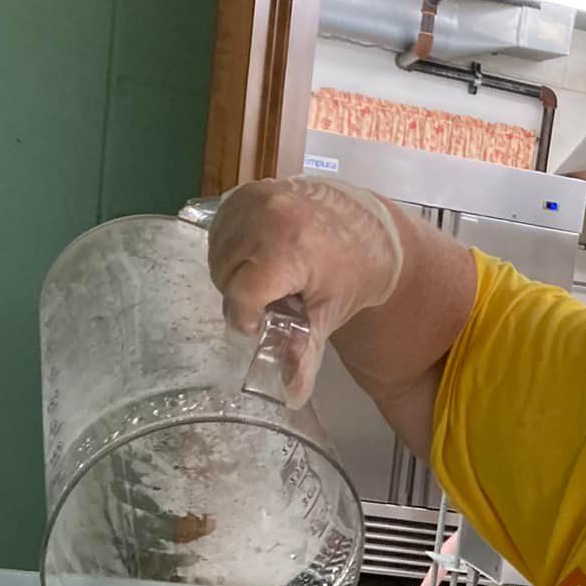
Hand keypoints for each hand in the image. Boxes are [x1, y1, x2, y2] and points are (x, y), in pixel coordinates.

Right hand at [207, 176, 403, 405]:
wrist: (368, 226)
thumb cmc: (352, 272)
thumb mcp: (329, 314)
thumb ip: (304, 352)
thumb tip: (291, 394)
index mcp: (288, 249)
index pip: (241, 293)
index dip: (247, 314)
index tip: (259, 322)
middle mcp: (267, 216)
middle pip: (224, 274)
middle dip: (242, 294)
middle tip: (272, 299)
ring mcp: (255, 199)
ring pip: (217, 253)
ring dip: (234, 271)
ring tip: (268, 276)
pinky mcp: (247, 191)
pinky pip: (219, 230)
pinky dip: (231, 248)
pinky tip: (258, 255)